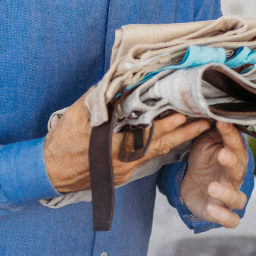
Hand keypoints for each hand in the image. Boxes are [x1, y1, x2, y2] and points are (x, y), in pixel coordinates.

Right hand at [44, 93, 209, 193]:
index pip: (146, 135)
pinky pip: (148, 158)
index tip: (184, 115)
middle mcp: (124, 161)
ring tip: (199, 128)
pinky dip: (163, 147)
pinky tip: (175, 138)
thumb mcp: (74, 117)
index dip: (167, 126)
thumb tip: (114, 82)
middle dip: (183, 132)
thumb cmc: (61, 144)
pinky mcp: (124, 174)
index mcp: (112, 147)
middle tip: (205, 121)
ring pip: (156, 153)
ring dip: (178, 140)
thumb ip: (96, 100)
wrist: (50, 172)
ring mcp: (126, 170)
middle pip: (159, 145)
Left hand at [180, 119, 248, 227]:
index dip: (230, 135)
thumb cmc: (204, 160)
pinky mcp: (221, 212)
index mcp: (234, 157)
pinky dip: (224, 216)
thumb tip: (216, 111)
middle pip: (239, 170)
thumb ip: (213, 132)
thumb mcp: (205, 143)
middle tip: (222, 154)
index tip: (221, 123)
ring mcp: (229, 196)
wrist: (192, 184)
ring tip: (212, 187)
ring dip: (227, 193)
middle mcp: (235, 177)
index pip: (236, 145)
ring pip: (238, 199)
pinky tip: (212, 209)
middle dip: (231, 162)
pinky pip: (231, 220)